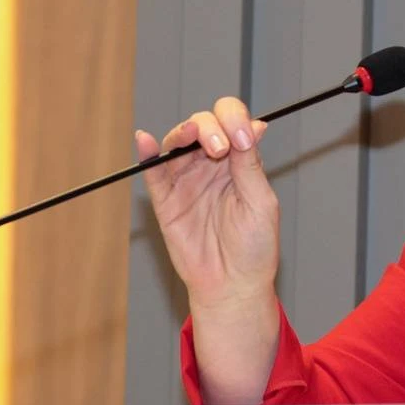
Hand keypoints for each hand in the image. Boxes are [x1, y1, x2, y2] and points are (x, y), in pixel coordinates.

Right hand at [136, 97, 277, 310]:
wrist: (233, 284)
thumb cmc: (254, 246)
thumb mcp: (261, 202)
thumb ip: (250, 164)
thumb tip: (254, 125)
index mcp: (239, 160)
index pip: (233, 122)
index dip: (235, 119)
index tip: (243, 136)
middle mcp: (212, 165)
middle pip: (204, 125)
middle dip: (211, 126)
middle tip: (221, 148)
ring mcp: (187, 180)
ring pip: (178, 142)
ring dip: (184, 132)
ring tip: (191, 136)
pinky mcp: (166, 200)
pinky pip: (153, 172)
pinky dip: (146, 154)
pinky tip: (144, 140)